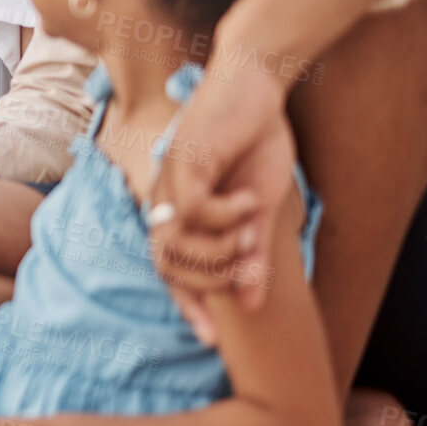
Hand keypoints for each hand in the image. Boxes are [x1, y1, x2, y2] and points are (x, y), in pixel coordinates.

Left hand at [148, 66, 293, 344]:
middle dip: (208, 280)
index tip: (213, 339)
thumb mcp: (260, 209)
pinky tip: (251, 201)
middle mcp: (166, 199)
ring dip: (218, 249)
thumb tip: (252, 305)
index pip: (170, 271)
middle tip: (247, 265)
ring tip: (251, 234)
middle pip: (167, 263)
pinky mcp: (185, 159)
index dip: (186, 306)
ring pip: (175, 240)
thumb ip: (253, 254)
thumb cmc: (256, 144)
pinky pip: (193, 206)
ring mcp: (171, 179)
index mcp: (179, 212)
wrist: (255, 86)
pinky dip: (224, 214)